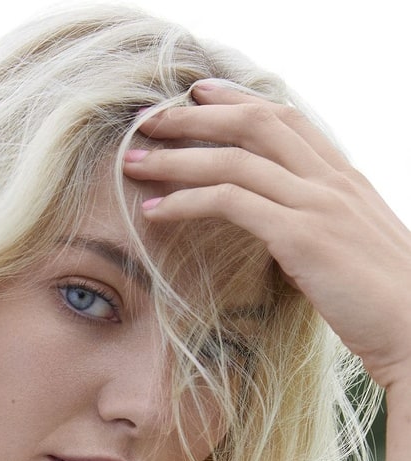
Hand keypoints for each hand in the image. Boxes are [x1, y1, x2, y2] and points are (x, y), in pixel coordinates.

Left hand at [123, 81, 410, 391]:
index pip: (286, 120)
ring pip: (234, 160)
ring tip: (136, 162)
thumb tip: (287, 236)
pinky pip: (231, 202)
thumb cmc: (385, 304)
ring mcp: (317, 204)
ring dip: (178, 158)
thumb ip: (320, 230)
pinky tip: (157, 210)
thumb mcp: (353, 251)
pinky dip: (187, 201)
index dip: (238, 101)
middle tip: (150, 120)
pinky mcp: (301, 236)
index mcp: (345, 179)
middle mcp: (331, 180)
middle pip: (253, 124)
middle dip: (195, 118)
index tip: (199, 95)